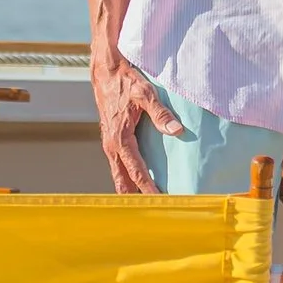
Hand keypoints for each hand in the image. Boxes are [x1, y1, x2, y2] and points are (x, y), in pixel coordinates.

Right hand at [91, 50, 181, 193]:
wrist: (105, 71)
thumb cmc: (125, 81)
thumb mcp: (145, 93)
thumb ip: (160, 113)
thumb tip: (177, 130)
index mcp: (120, 138)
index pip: (137, 171)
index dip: (148, 189)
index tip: (160, 202)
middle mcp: (112, 145)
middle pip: (123, 181)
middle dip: (136, 197)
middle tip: (152, 212)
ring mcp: (109, 144)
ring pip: (118, 175)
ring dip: (129, 190)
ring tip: (144, 205)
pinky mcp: (110, 140)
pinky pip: (117, 166)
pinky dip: (126, 178)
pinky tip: (136, 183)